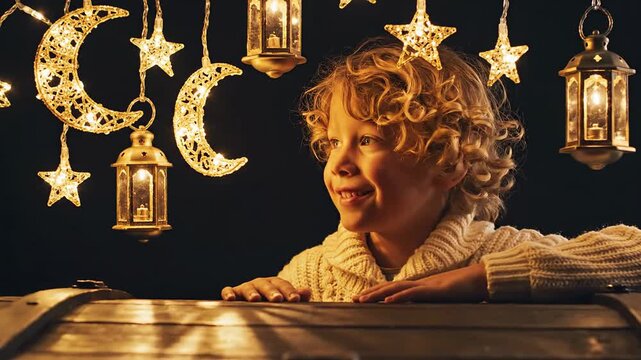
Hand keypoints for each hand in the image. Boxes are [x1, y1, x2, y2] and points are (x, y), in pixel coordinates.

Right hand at [221, 277, 311, 301]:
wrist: (255, 306)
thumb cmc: (273, 305)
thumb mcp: (285, 301)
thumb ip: (296, 297)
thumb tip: (307, 292)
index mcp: (275, 284)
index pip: (283, 285)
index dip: (289, 291)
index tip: (295, 299)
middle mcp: (260, 284)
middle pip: (266, 285)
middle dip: (272, 291)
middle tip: (277, 299)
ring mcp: (246, 288)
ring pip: (248, 287)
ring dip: (252, 292)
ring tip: (255, 299)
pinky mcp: (233, 293)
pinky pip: (228, 291)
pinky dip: (228, 293)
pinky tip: (230, 299)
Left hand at [353, 263, 487, 302]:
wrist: (483, 279)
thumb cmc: (467, 290)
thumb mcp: (446, 299)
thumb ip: (434, 302)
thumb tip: (424, 309)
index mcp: (422, 286)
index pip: (395, 289)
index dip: (378, 292)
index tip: (362, 298)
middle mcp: (421, 283)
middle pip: (390, 287)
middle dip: (371, 293)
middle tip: (353, 300)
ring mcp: (427, 285)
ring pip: (397, 288)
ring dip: (378, 294)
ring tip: (362, 300)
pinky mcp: (435, 290)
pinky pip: (414, 293)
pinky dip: (399, 297)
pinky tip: (387, 301)